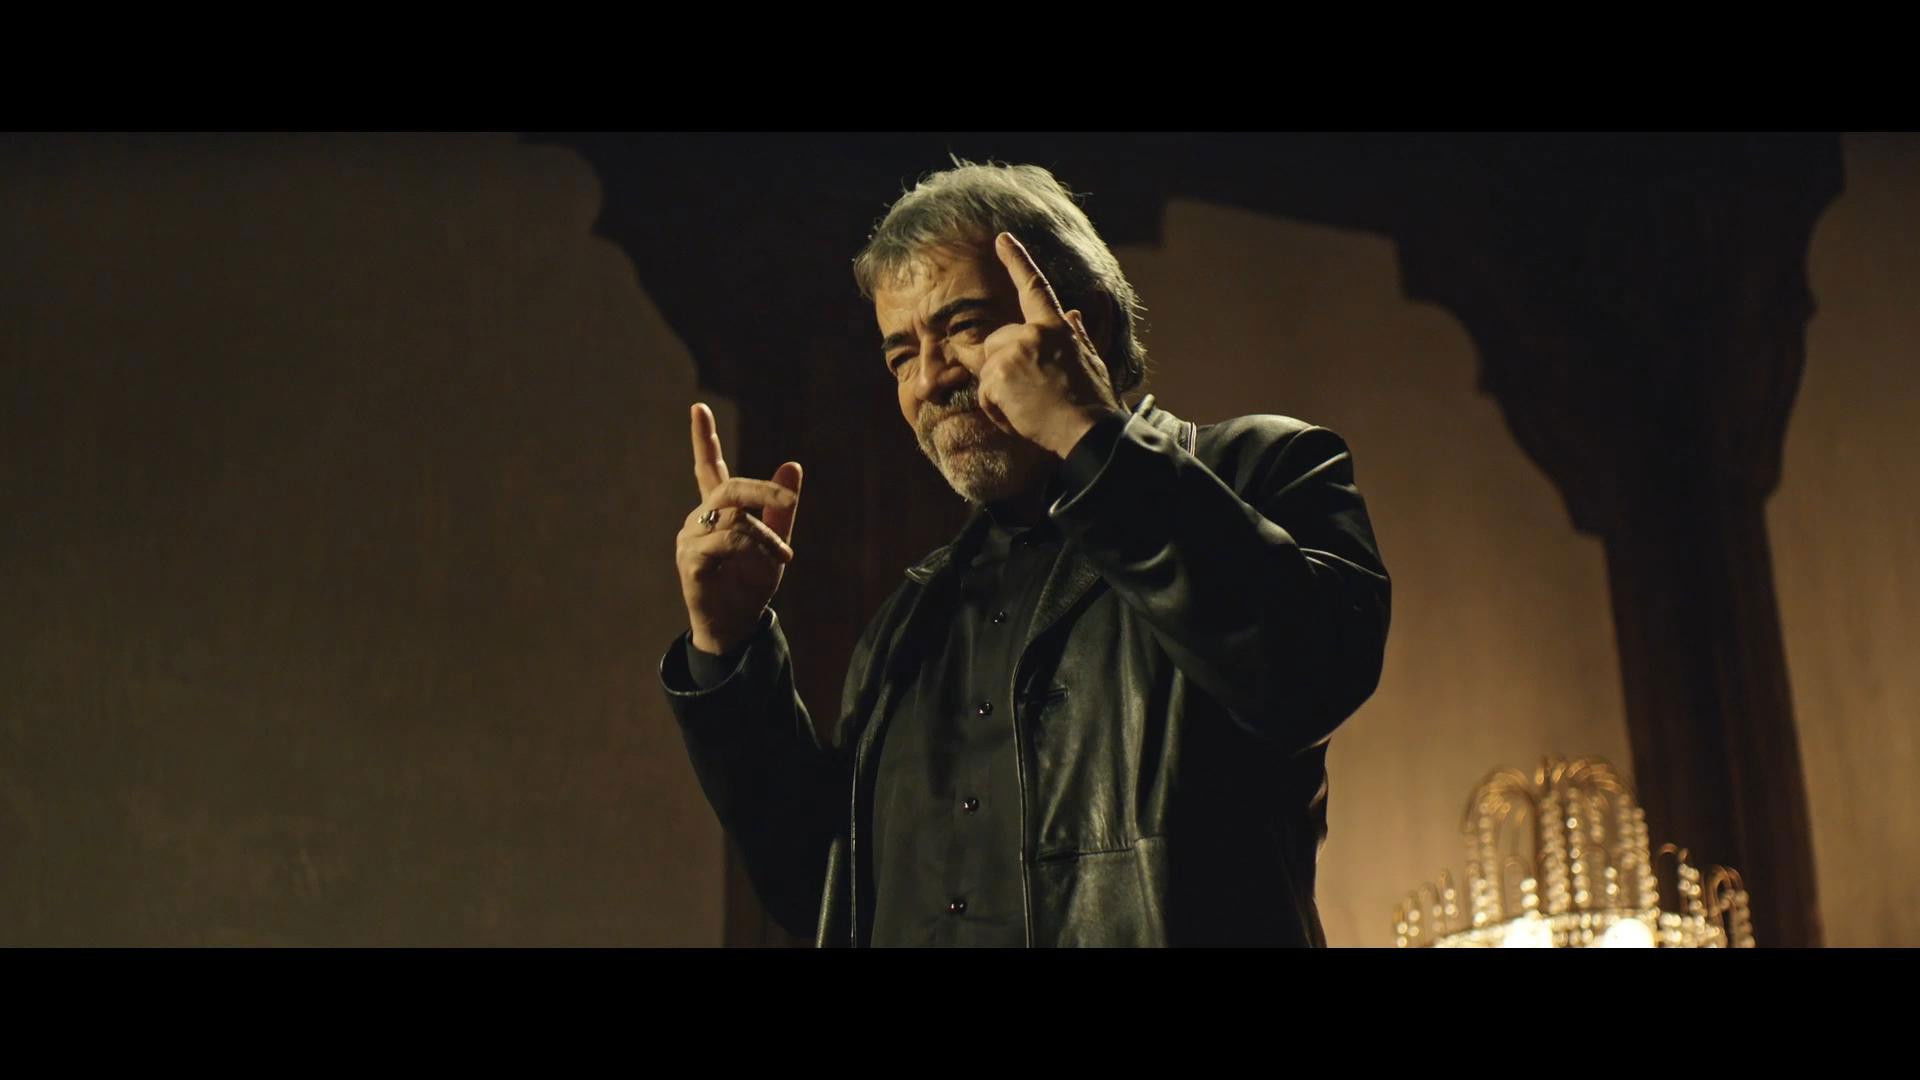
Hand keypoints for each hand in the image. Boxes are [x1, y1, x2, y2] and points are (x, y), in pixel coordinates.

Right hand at [674, 402, 802, 654]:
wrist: (736, 626)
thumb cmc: (750, 584)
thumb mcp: (774, 542)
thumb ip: (780, 508)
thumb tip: (792, 465)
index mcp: (718, 510)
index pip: (707, 467)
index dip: (702, 439)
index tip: (698, 408)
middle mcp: (700, 519)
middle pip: (729, 487)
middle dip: (762, 491)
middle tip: (789, 502)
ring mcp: (691, 538)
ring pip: (734, 519)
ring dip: (765, 537)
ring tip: (783, 556)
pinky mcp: (690, 560)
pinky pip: (727, 542)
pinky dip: (753, 549)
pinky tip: (765, 565)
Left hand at [958, 232, 1123, 457]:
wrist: (1087, 431)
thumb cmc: (1092, 401)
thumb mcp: (1090, 360)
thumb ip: (1076, 334)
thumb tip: (1072, 312)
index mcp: (1056, 327)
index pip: (1034, 287)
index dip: (1017, 261)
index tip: (1001, 239)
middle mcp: (1032, 333)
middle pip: (996, 342)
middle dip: (1003, 366)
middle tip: (1029, 394)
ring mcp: (1013, 353)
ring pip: (988, 370)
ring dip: (1000, 392)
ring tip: (1028, 409)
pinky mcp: (998, 376)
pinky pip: (984, 394)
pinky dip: (996, 410)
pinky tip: (1020, 418)